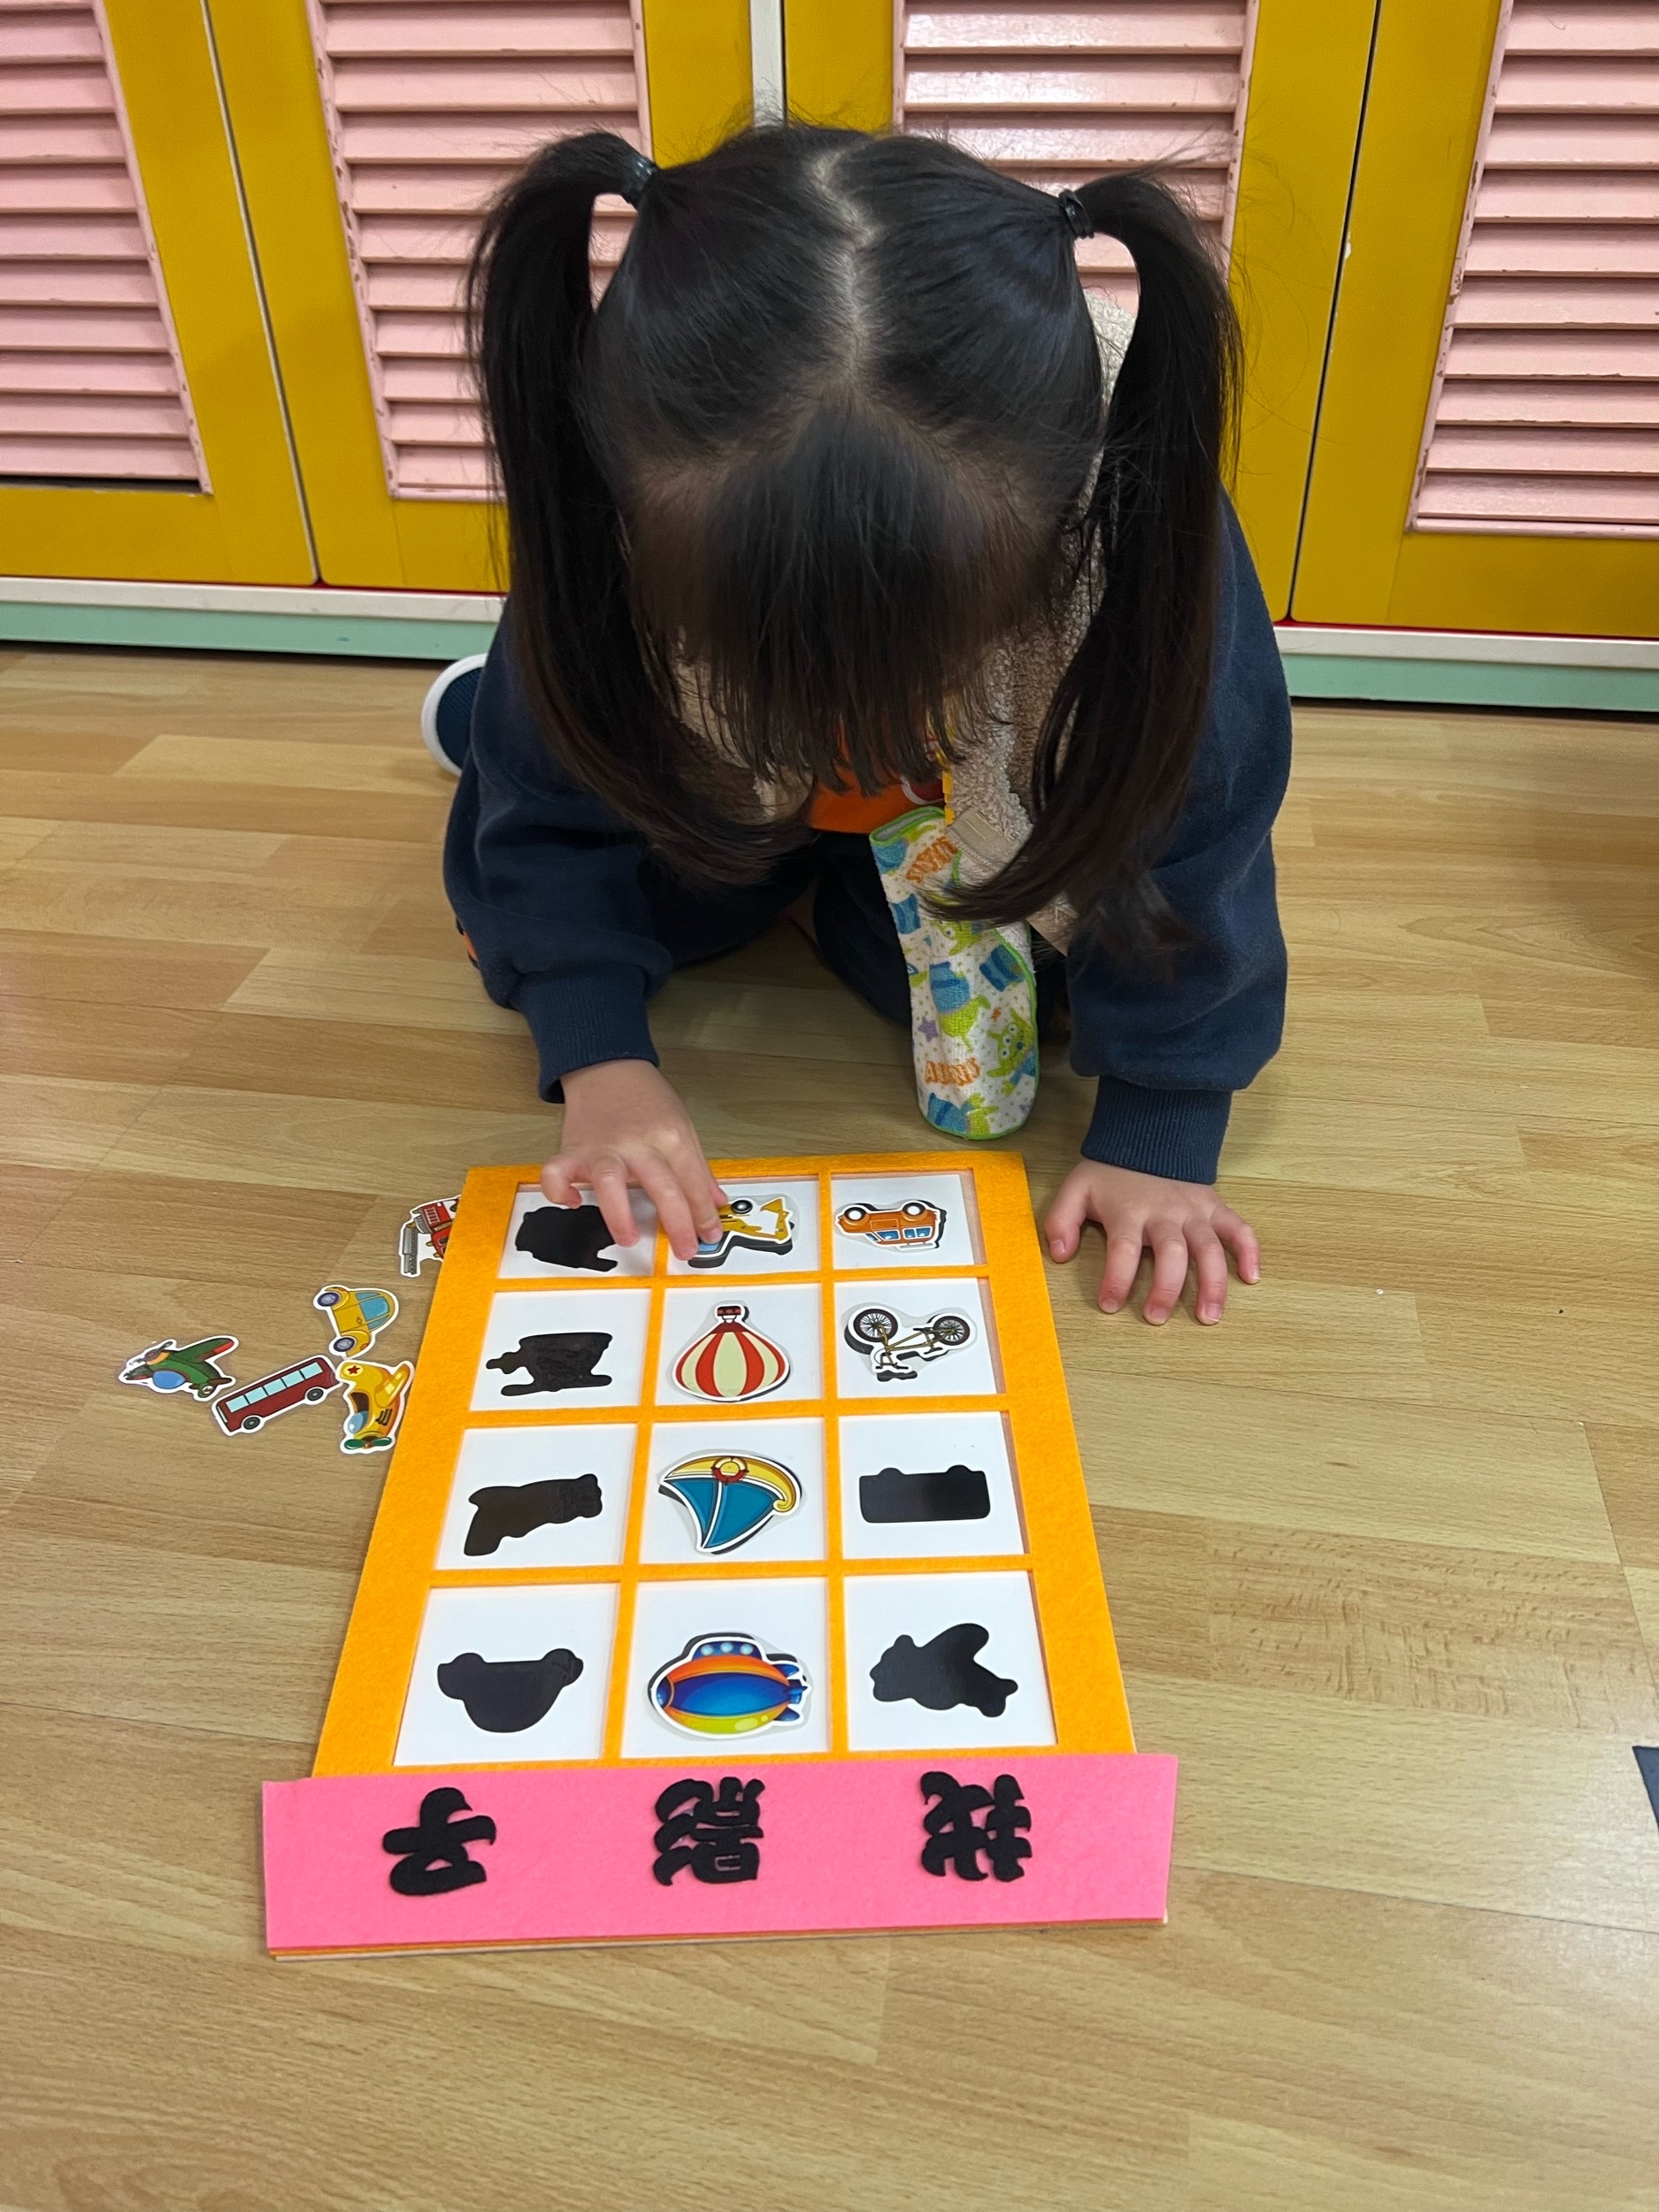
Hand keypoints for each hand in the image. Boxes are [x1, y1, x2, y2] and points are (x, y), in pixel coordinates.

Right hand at [545, 1060, 725, 1262]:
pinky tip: (573, 1203)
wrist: (608, 1066)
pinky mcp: (573, 1150)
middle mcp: (638, 1143)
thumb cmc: (646, 1099)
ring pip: (610, 1181)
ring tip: (628, 1238)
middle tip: (685, 1250)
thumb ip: (698, 1168)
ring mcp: (603, 1148)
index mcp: (670, 1136)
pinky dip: (559, 1190)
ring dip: (619, 1213)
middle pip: (662, 1185)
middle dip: (677, 1223)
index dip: (704, 1213)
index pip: (692, 1181)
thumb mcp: (683, 1126)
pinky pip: (558, 1173)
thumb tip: (715, 1202)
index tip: (709, 1236)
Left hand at [1045, 1161, 1259, 1324]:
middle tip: (1156, 1318)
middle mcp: (1165, 1213)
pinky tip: (1252, 1277)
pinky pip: (1238, 1228)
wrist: (1148, 1136)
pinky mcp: (1214, 1207)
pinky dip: (1250, 1251)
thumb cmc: (1112, 1173)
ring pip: (1210, 1248)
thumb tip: (1060, 1254)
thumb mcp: (1076, 1189)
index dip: (1117, 1279)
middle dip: (1166, 1288)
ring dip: (1212, 1283)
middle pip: (1172, 1253)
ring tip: (1208, 1316)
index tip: (1109, 1305)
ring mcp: (1194, 1211)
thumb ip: (1061, 1220)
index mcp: (1129, 1211)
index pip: (1123, 1249)